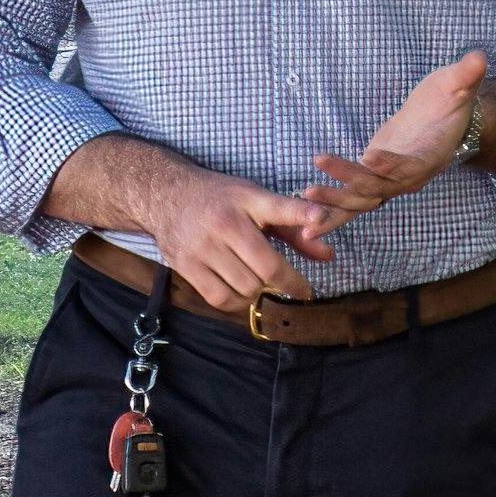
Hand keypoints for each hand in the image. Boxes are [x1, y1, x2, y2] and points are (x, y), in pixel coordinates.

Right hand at [143, 163, 336, 312]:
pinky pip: (221, 298)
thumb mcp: (256, 201)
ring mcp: (202, 247)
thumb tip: (327, 256)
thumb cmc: (221, 200)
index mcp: (246, 201)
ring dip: (259, 290)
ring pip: (246, 287)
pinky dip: (237, 301)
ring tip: (260, 280)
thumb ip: (293, 228)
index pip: (281, 209)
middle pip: (266, 267)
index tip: (323, 221)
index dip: (305, 216)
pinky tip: (241, 290)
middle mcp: (224, 224)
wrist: (168, 195)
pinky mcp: (186, 266)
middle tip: (293, 284)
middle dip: (286, 281)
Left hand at [307, 50, 488, 228]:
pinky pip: (350, 201)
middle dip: (346, 181)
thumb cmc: (450, 100)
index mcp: (428, 156)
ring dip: (333, 202)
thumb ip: (465, 75)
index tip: (370, 157)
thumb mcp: (458, 85)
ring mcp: (389, 182)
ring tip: (305, 201)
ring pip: (360, 199)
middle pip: (376, 185)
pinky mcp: (373, 181)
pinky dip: (330, 211)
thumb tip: (478, 58)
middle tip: (317, 172)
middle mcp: (408, 177)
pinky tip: (305, 223)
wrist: (444, 121)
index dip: (391, 163)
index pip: (409, 164)